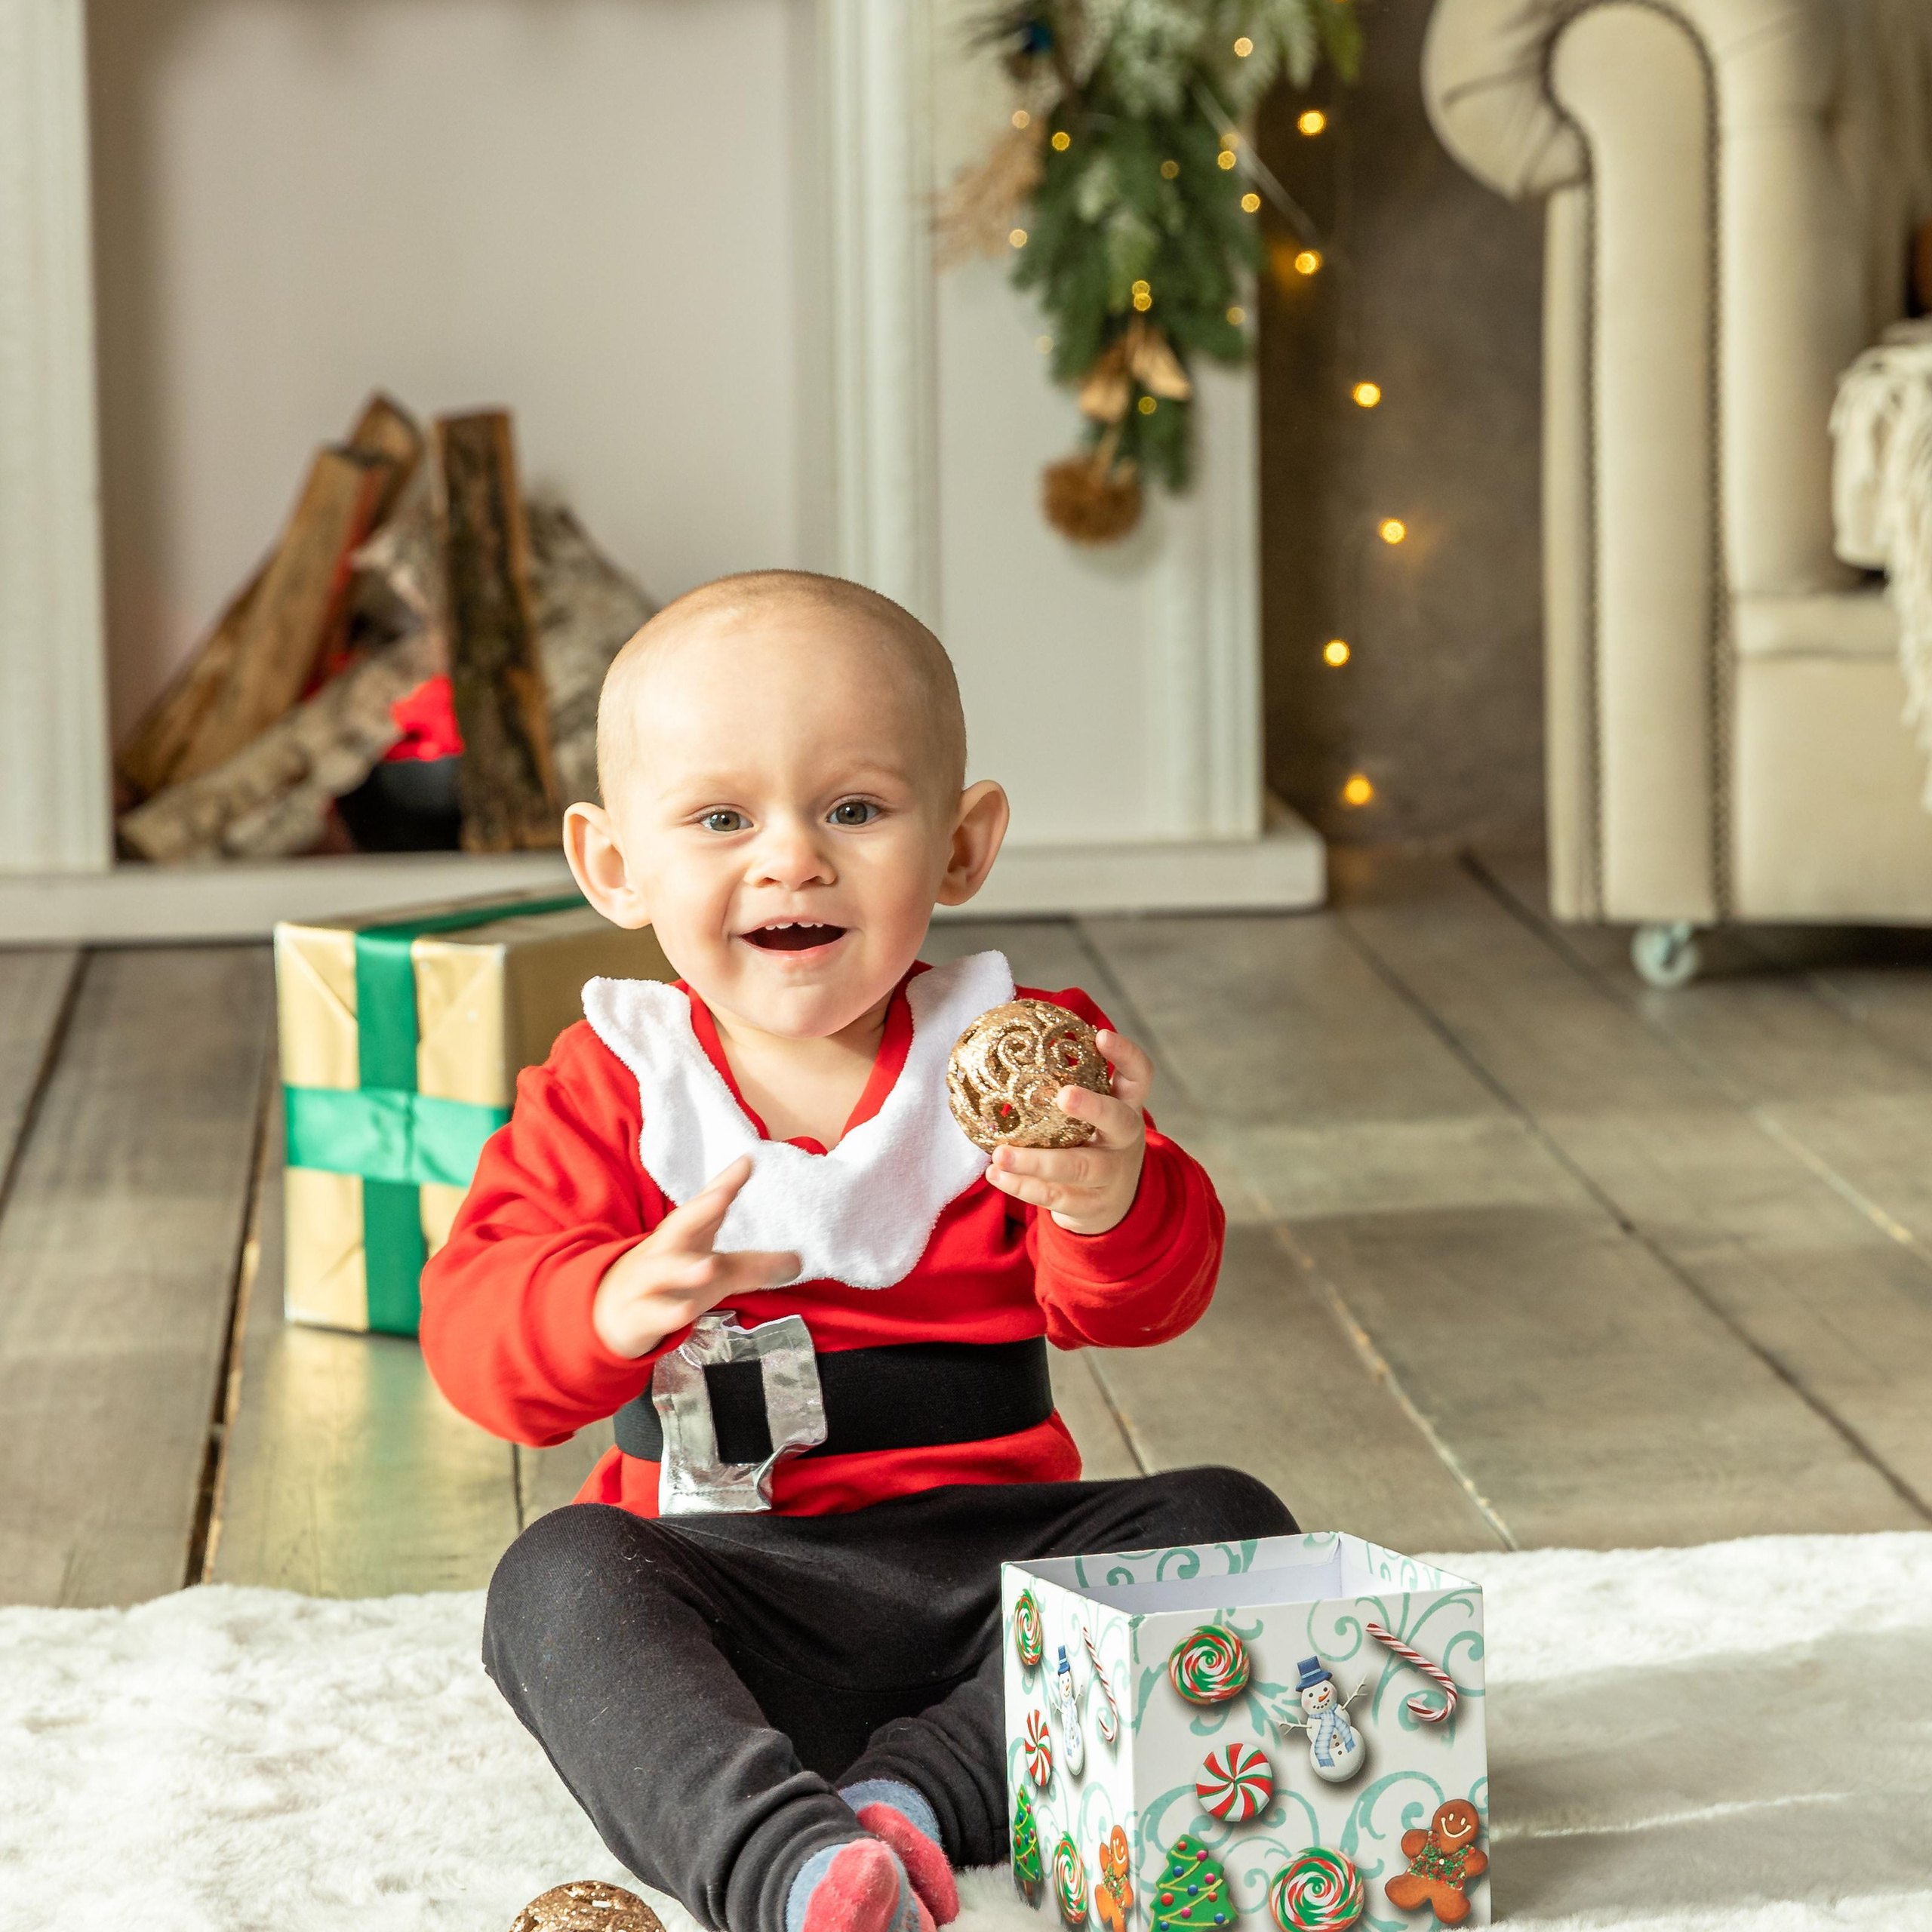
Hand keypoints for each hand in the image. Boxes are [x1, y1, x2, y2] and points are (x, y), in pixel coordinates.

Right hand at [592, 1155, 799, 1359]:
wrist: (614, 1312)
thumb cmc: (673, 1282)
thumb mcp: (716, 1273)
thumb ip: (754, 1265)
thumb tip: (799, 1261)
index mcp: (685, 1233)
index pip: (707, 1205)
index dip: (726, 1183)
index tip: (748, 1161)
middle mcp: (665, 1250)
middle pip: (680, 1226)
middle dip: (700, 1210)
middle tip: (723, 1196)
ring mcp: (648, 1280)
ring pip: (663, 1270)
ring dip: (684, 1267)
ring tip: (708, 1265)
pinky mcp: (639, 1313)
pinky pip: (653, 1312)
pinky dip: (668, 1312)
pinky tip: (685, 1312)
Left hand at [985, 1029, 1150, 1234]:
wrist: (1112, 1206)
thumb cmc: (1091, 1141)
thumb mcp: (1094, 1114)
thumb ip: (1069, 1083)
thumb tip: (1014, 1038)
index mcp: (1127, 1108)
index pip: (1139, 1076)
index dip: (1126, 1055)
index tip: (1101, 1035)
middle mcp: (1123, 1140)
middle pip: (1117, 1122)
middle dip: (1092, 1107)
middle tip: (1063, 1095)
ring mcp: (1109, 1176)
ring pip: (1078, 1168)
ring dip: (1036, 1162)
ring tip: (1001, 1154)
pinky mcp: (1088, 1205)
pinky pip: (1054, 1196)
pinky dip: (1022, 1186)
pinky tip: (996, 1175)